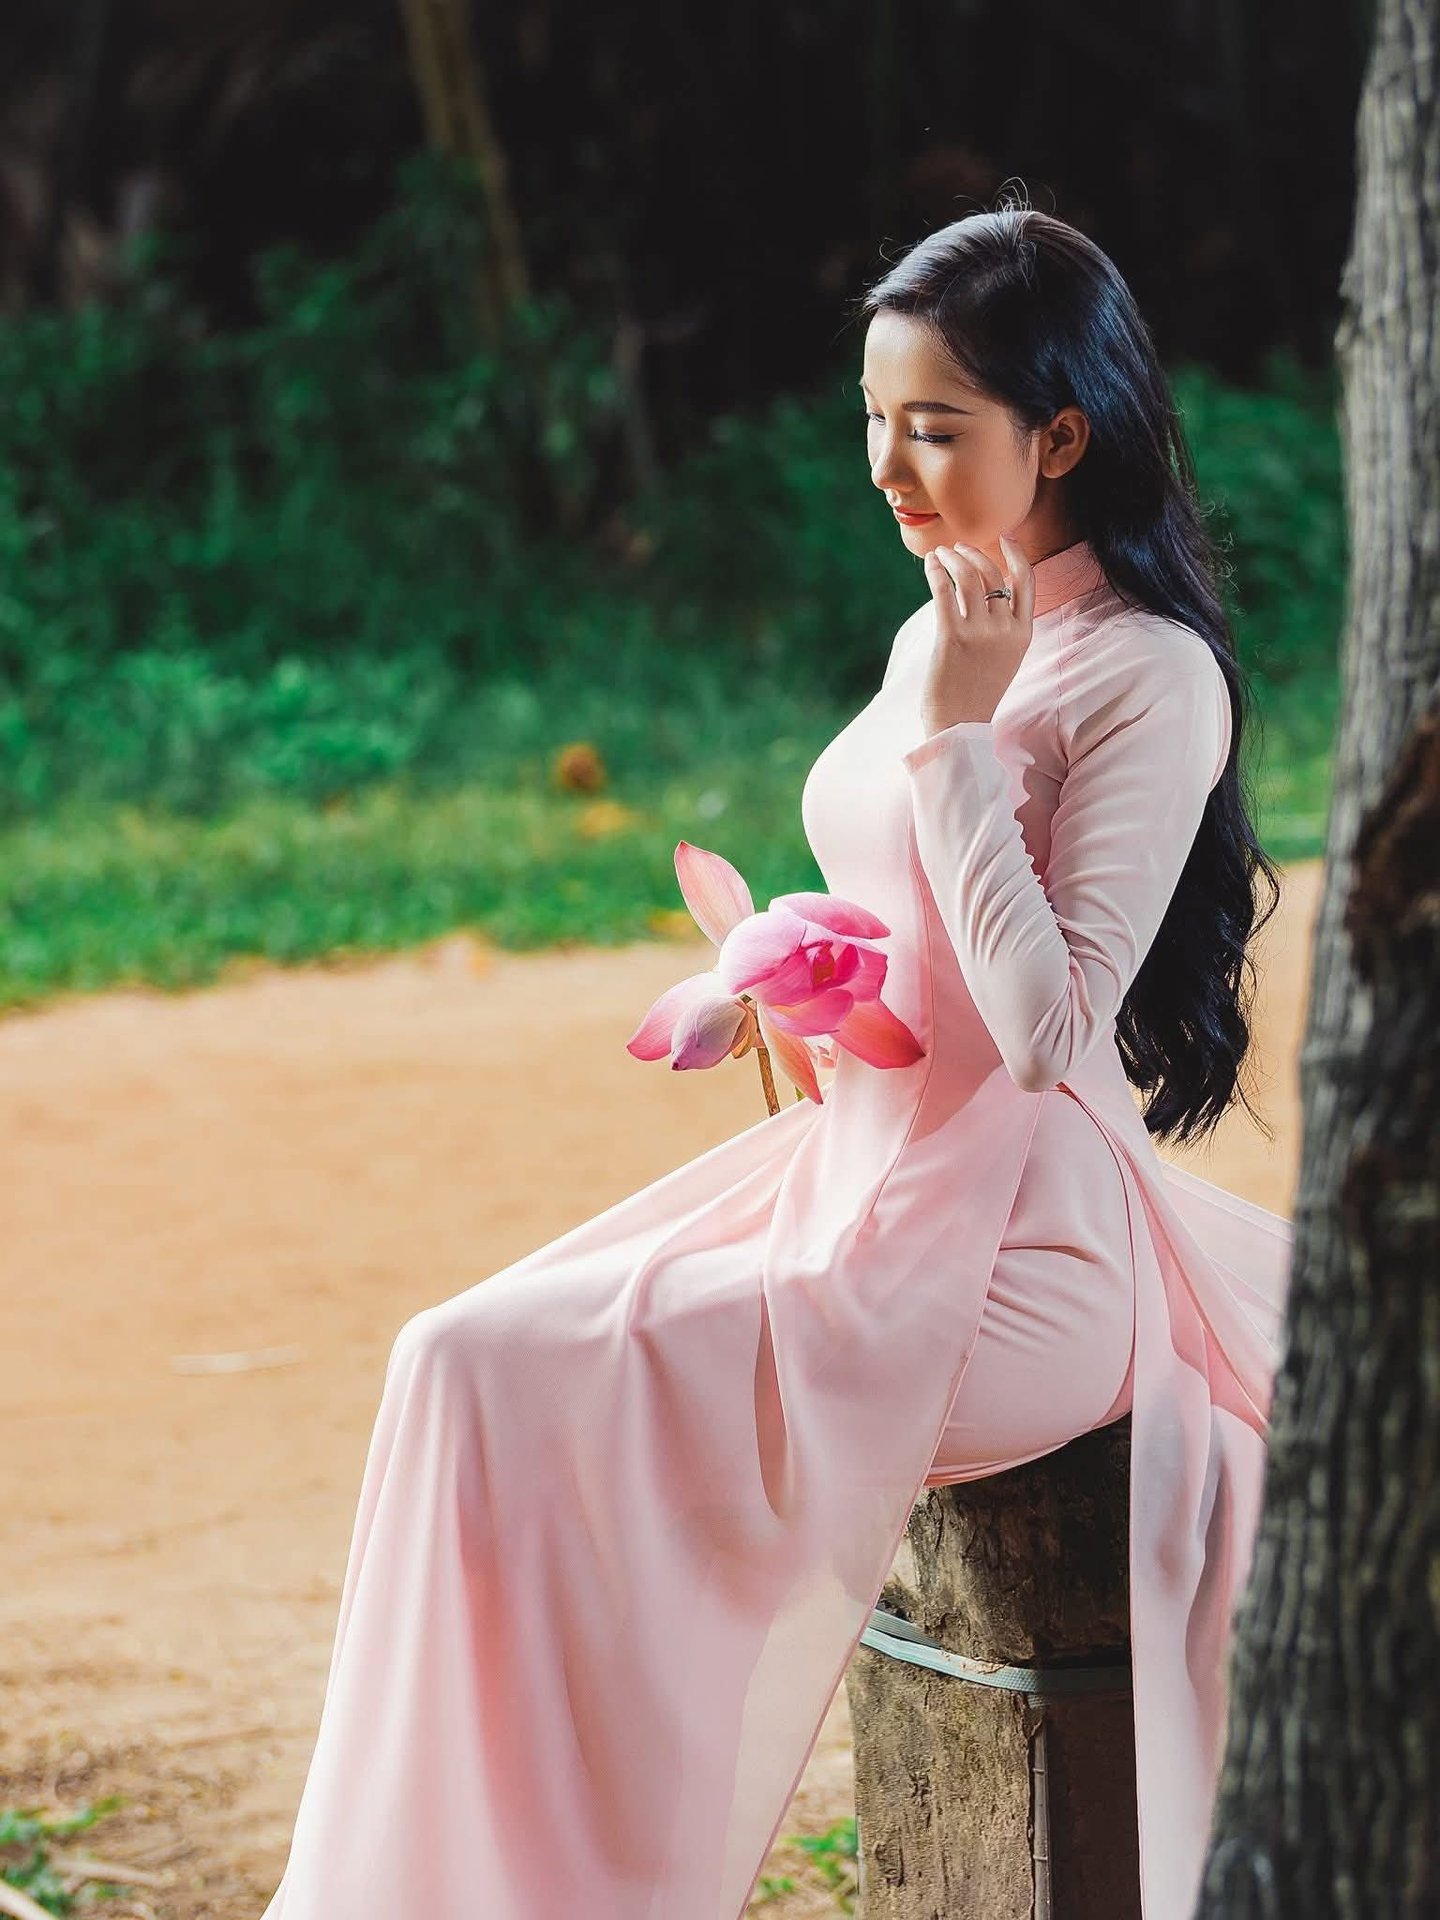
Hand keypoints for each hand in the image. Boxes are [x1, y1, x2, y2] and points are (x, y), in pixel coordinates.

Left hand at [919, 534, 1035, 736]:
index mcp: (1022, 634)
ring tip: (942, 554)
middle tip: (958, 549)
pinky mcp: (952, 636)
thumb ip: (1001, 627)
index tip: (1005, 537)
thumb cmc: (976, 692)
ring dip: (953, 558)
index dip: (1017, 555)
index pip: (1026, 582)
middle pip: (993, 574)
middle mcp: (1005, 630)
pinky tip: (930, 564)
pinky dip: (935, 572)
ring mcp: (979, 633)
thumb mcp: (1003, 658)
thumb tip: (981, 592)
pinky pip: (943, 591)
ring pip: (968, 577)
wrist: (959, 725)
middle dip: (974, 554)